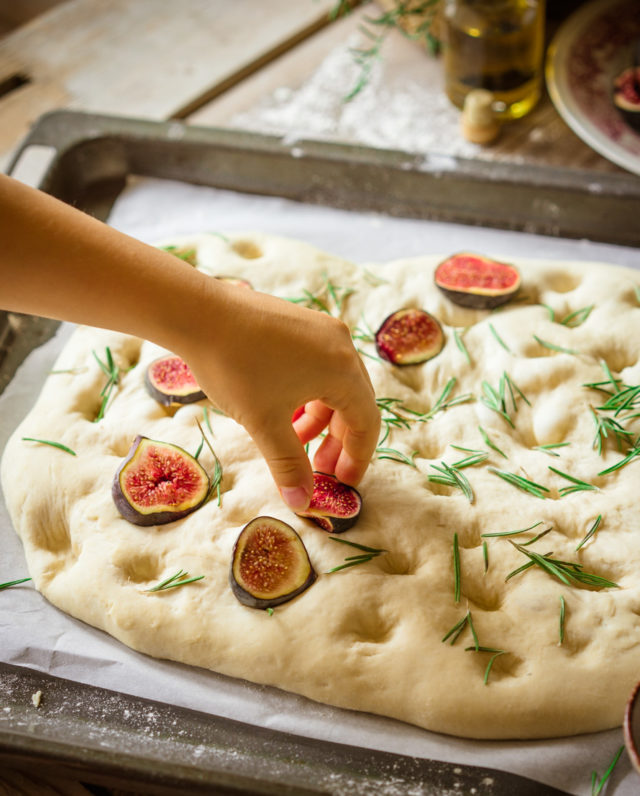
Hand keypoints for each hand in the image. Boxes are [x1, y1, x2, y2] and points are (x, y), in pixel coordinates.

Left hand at [175, 281, 379, 510]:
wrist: (198, 312)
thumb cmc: (236, 368)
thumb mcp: (265, 423)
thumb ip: (289, 465)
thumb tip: (302, 503)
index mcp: (343, 369)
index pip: (367, 423)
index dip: (357, 458)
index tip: (341, 484)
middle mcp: (341, 345)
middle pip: (354, 403)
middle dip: (338, 441)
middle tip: (320, 470)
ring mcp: (321, 330)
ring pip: (333, 385)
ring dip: (320, 420)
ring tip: (294, 442)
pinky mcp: (300, 322)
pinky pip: (317, 366)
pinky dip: (307, 395)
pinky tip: (282, 410)